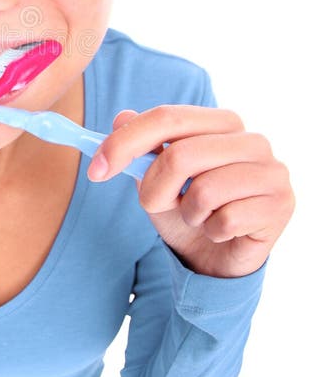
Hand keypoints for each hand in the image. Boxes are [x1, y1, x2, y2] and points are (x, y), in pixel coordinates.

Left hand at [87, 106, 293, 277]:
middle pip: (180, 154)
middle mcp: (252, 140)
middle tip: (155, 204)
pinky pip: (225, 220)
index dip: (125, 142)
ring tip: (200, 216)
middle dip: (154, 188)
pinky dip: (212, 231)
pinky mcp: (280, 204)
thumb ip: (140, 147)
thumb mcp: (155, 179)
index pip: (166, 118)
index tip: (96, 170)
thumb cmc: (189, 210)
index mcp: (221, 122)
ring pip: (203, 190)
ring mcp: (272, 170)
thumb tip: (120, 117)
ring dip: (188, 213)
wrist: (219, 258)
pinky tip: (223, 230)